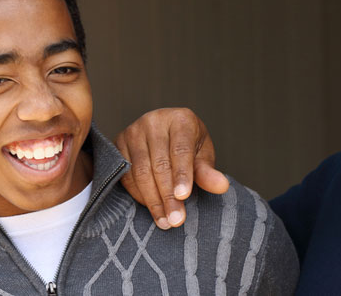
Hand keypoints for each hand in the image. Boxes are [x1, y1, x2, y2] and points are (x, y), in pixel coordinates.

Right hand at [115, 108, 228, 229]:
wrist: (165, 135)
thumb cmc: (188, 146)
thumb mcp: (202, 155)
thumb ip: (207, 172)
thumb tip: (221, 186)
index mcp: (180, 120)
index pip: (180, 150)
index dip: (182, 175)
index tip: (184, 197)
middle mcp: (154, 121)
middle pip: (159, 164)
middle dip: (168, 195)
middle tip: (176, 219)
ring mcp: (133, 131)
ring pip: (140, 171)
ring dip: (153, 200)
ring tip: (165, 220)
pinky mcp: (118, 143)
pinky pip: (125, 174)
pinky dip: (138, 194)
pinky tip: (151, 208)